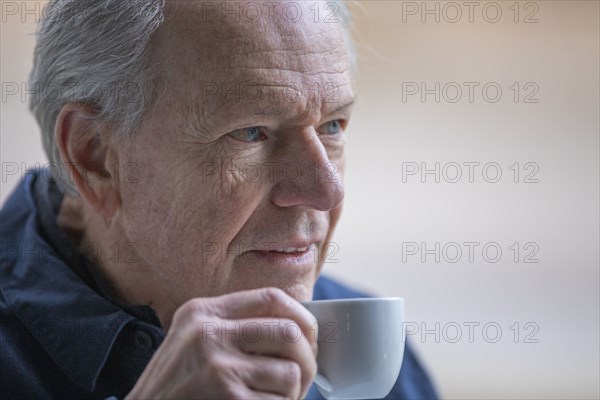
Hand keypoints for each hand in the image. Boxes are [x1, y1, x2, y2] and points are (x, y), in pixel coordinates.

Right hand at [126, 287, 317, 398]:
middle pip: (289, 333)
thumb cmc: (175, 388)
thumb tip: (296, 329)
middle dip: (306, 359)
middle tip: (302, 377)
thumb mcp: (192, 342)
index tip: (310, 333)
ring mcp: (218, 368)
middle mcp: (208, 334)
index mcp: (202, 313)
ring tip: (275, 399)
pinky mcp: (229, 399)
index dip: (301, 314)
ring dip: (292, 393)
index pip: (270, 298)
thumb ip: (233, 328)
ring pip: (290, 373)